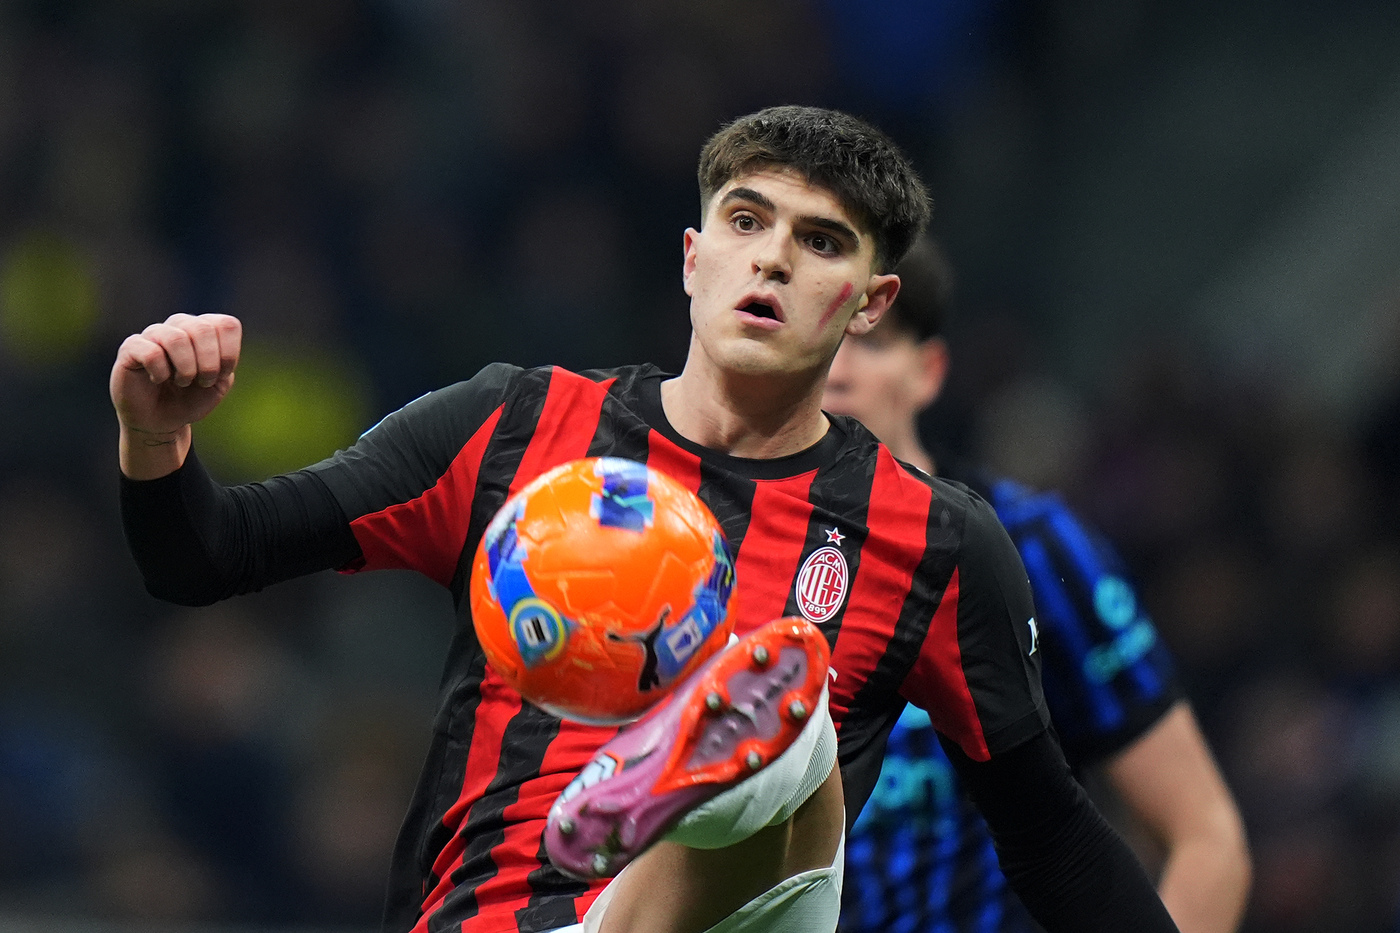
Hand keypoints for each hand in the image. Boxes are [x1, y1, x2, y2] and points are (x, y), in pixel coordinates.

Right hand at [110, 313, 242, 436]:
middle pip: (203, 329)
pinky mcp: (131, 347)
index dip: (229, 354)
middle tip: (203, 382)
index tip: (221, 375)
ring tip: (182, 382)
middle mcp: (180, 324)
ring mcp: (154, 333)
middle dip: (209, 364)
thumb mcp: (218, 385)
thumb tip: (218, 349)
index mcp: (205, 329)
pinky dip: (161, 372)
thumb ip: (226, 364)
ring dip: (186, 368)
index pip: (227, 325)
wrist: (159, 420)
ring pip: (177, 338)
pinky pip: (151, 352)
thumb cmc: (190, 399)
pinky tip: (157, 379)